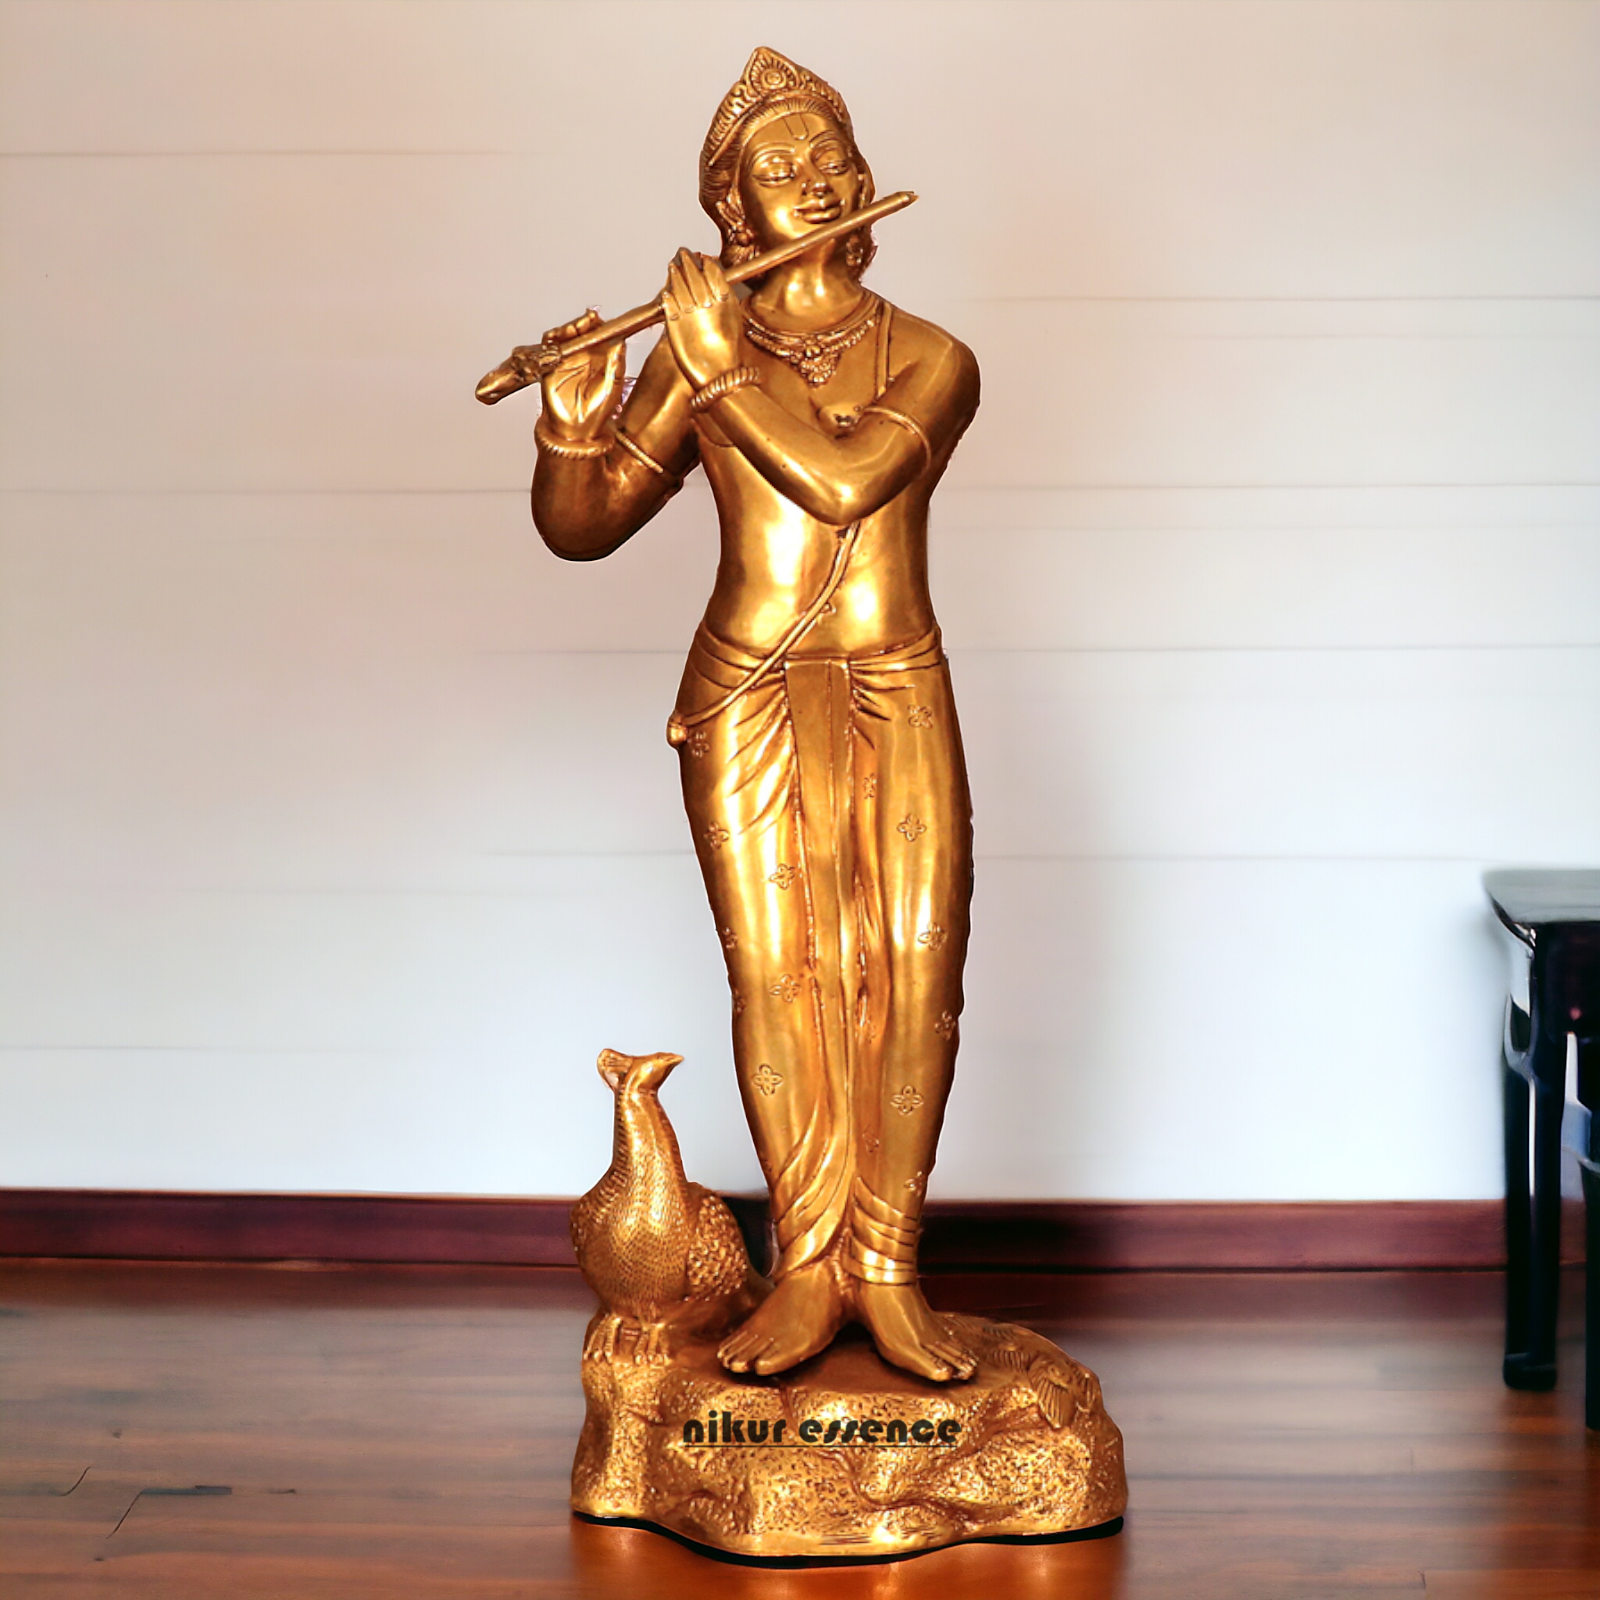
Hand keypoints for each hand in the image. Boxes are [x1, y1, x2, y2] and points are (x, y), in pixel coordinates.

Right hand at [537, 310, 624, 436]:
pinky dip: (551, 340)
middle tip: (587, 320)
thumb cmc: (596, 412)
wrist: (575, 430)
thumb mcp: (613, 387)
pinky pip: (548, 348)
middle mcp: (585, 356)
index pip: (602, 334)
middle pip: (583, 331)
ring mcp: (567, 359)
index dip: (602, 325)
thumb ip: (616, 364)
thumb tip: (620, 341)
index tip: (602, 320)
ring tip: (573, 328)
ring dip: (568, 328)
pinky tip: (556, 338)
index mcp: (602, 359)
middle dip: (584, 323)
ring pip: (566, 336)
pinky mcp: (550, 365)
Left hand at [662, 250, 745, 391]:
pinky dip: (667, 296)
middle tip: (683, 253)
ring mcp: (689, 313)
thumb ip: (725, 303)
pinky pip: (669, 305)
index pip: (713, 272)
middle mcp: (707, 303)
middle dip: (688, 262)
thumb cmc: (729, 355)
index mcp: (725, 301)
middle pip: (694, 275)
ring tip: (673, 265)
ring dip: (675, 273)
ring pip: (679, 286)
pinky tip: (666, 292)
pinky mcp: (674, 326)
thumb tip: (718, 288)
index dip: (706, 263)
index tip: (702, 258)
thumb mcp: (734, 323)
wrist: (720, 377)